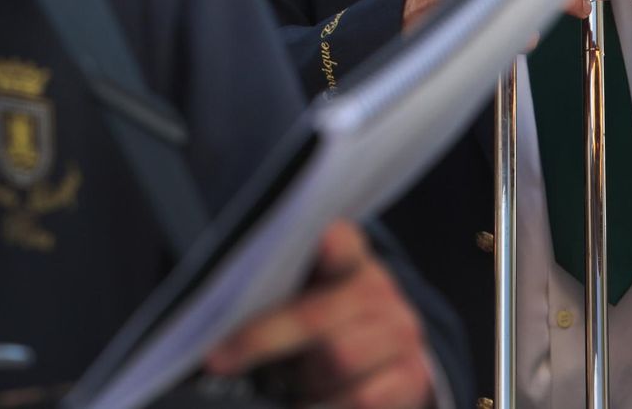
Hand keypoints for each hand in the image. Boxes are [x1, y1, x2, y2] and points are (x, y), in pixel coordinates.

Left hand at [205, 222, 434, 408]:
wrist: (384, 367)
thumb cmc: (322, 330)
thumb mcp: (301, 303)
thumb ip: (274, 294)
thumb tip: (219, 312)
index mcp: (347, 260)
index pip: (341, 242)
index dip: (331, 242)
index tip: (322, 238)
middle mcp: (379, 290)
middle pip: (317, 316)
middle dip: (262, 339)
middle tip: (218, 359)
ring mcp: (400, 333)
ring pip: (338, 359)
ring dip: (301, 381)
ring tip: (283, 385)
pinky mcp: (412, 376)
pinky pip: (362, 398)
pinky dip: (324, 406)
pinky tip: (304, 403)